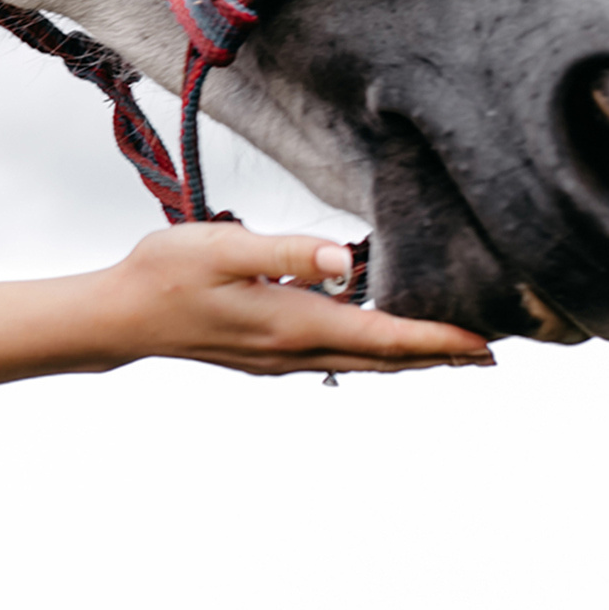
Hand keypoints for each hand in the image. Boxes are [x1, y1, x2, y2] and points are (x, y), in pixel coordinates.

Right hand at [115, 223, 494, 374]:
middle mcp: (294, 350)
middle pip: (383, 358)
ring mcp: (279, 359)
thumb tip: (340, 260)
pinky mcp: (264, 355)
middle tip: (489, 353)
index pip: (383, 336)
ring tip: (446, 350)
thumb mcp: (223, 248)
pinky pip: (334, 356)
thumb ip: (284, 250)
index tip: (484, 344)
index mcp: (294, 324)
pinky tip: (372, 335)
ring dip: (407, 357)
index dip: (437, 340)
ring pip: (361, 361)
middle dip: (437, 356)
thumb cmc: (165, 274)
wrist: (119, 318)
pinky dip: (370, 350)